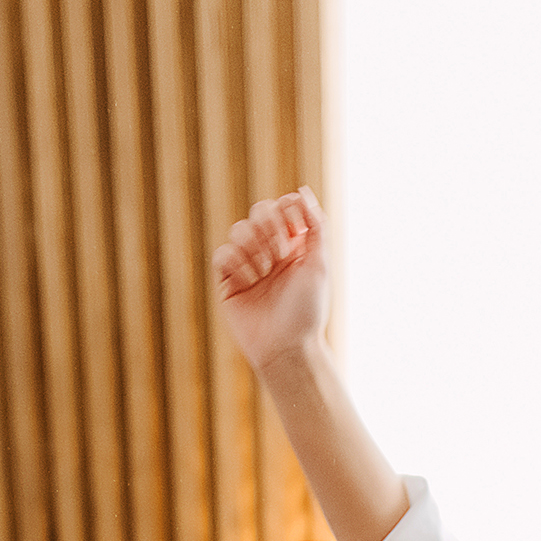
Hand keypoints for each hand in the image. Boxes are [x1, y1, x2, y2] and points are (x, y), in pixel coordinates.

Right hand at [214, 188, 328, 371]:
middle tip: (280, 253)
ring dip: (254, 246)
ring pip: (239, 229)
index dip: (287, 209)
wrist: (286, 348)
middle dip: (269, 226)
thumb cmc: (307, 310)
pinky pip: (221, 254)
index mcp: (294, 245)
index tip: (295, 228)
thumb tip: (302, 192)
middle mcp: (270, 251)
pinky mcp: (227, 281)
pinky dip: (236, 262)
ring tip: (265, 271)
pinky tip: (249, 281)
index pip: (283, 206)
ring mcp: (247, 265)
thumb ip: (315, 226)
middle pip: (259, 211)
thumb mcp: (319, 264)